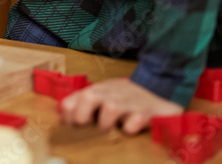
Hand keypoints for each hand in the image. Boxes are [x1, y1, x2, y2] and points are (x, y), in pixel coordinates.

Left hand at [59, 77, 182, 133]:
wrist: (158, 93)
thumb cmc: (124, 100)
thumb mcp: (102, 98)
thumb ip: (83, 107)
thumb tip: (63, 122)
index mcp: (96, 91)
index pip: (72, 100)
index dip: (67, 116)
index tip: (69, 129)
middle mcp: (110, 94)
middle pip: (88, 97)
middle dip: (82, 116)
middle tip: (86, 128)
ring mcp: (128, 102)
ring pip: (110, 108)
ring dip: (106, 123)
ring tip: (110, 130)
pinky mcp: (146, 112)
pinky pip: (135, 121)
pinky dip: (131, 127)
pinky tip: (131, 130)